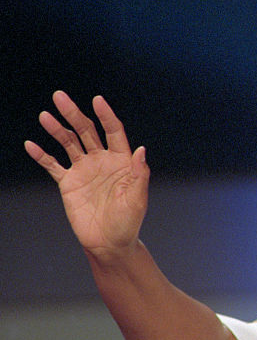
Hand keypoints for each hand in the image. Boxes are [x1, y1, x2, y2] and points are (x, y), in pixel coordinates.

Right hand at [25, 91, 148, 261]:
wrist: (109, 243)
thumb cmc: (128, 222)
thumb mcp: (137, 199)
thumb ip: (140, 175)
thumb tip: (141, 150)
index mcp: (121, 161)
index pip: (113, 132)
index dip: (106, 115)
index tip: (97, 100)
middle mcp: (101, 161)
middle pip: (86, 131)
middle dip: (74, 114)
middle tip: (59, 96)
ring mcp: (84, 170)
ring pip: (68, 143)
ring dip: (56, 129)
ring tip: (45, 116)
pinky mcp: (68, 182)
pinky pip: (52, 165)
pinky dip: (41, 155)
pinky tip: (31, 144)